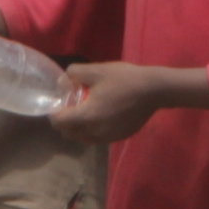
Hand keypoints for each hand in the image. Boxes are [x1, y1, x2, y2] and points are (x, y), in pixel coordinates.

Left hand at [49, 59, 182, 148]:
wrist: (154, 90)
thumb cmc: (124, 79)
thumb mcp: (96, 70)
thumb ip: (74, 74)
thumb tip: (62, 81)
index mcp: (87, 116)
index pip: (59, 122)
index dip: (53, 113)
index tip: (57, 103)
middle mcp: (95, 132)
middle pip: (69, 133)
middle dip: (64, 122)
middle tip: (69, 107)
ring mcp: (108, 137)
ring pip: (83, 138)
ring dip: (78, 128)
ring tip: (84, 112)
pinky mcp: (119, 137)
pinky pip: (98, 138)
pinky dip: (93, 131)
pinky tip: (100, 116)